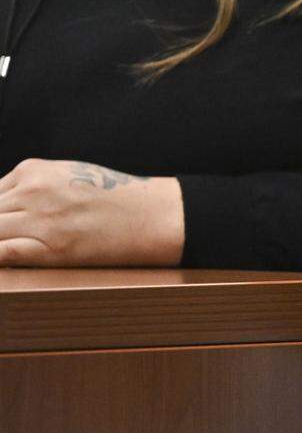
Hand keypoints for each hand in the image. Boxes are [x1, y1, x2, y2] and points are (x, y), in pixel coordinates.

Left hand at [0, 159, 183, 266]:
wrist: (154, 215)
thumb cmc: (118, 198)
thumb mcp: (69, 176)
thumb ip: (34, 187)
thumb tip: (9, 206)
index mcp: (32, 170)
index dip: (0, 213)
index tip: (10, 224)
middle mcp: (31, 191)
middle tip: (15, 236)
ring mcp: (40, 219)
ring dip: (0, 239)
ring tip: (20, 244)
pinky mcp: (52, 248)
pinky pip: (3, 253)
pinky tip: (4, 262)